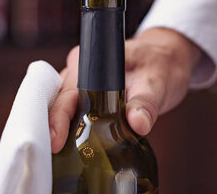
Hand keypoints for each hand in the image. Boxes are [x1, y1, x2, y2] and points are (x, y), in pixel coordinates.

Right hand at [49, 27, 208, 152]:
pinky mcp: (88, 95)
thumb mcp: (157, 83)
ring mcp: (81, 82)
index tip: (54, 141)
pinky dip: (68, 129)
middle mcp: (79, 69)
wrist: (167, 58)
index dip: (56, 117)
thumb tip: (138, 123)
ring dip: (58, 130)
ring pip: (60, 107)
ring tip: (54, 158)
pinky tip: (68, 150)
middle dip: (50, 127)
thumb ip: (146, 103)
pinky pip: (71, 112)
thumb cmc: (161, 65)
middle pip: (56, 101)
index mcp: (90, 62)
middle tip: (49, 156)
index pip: (65, 92)